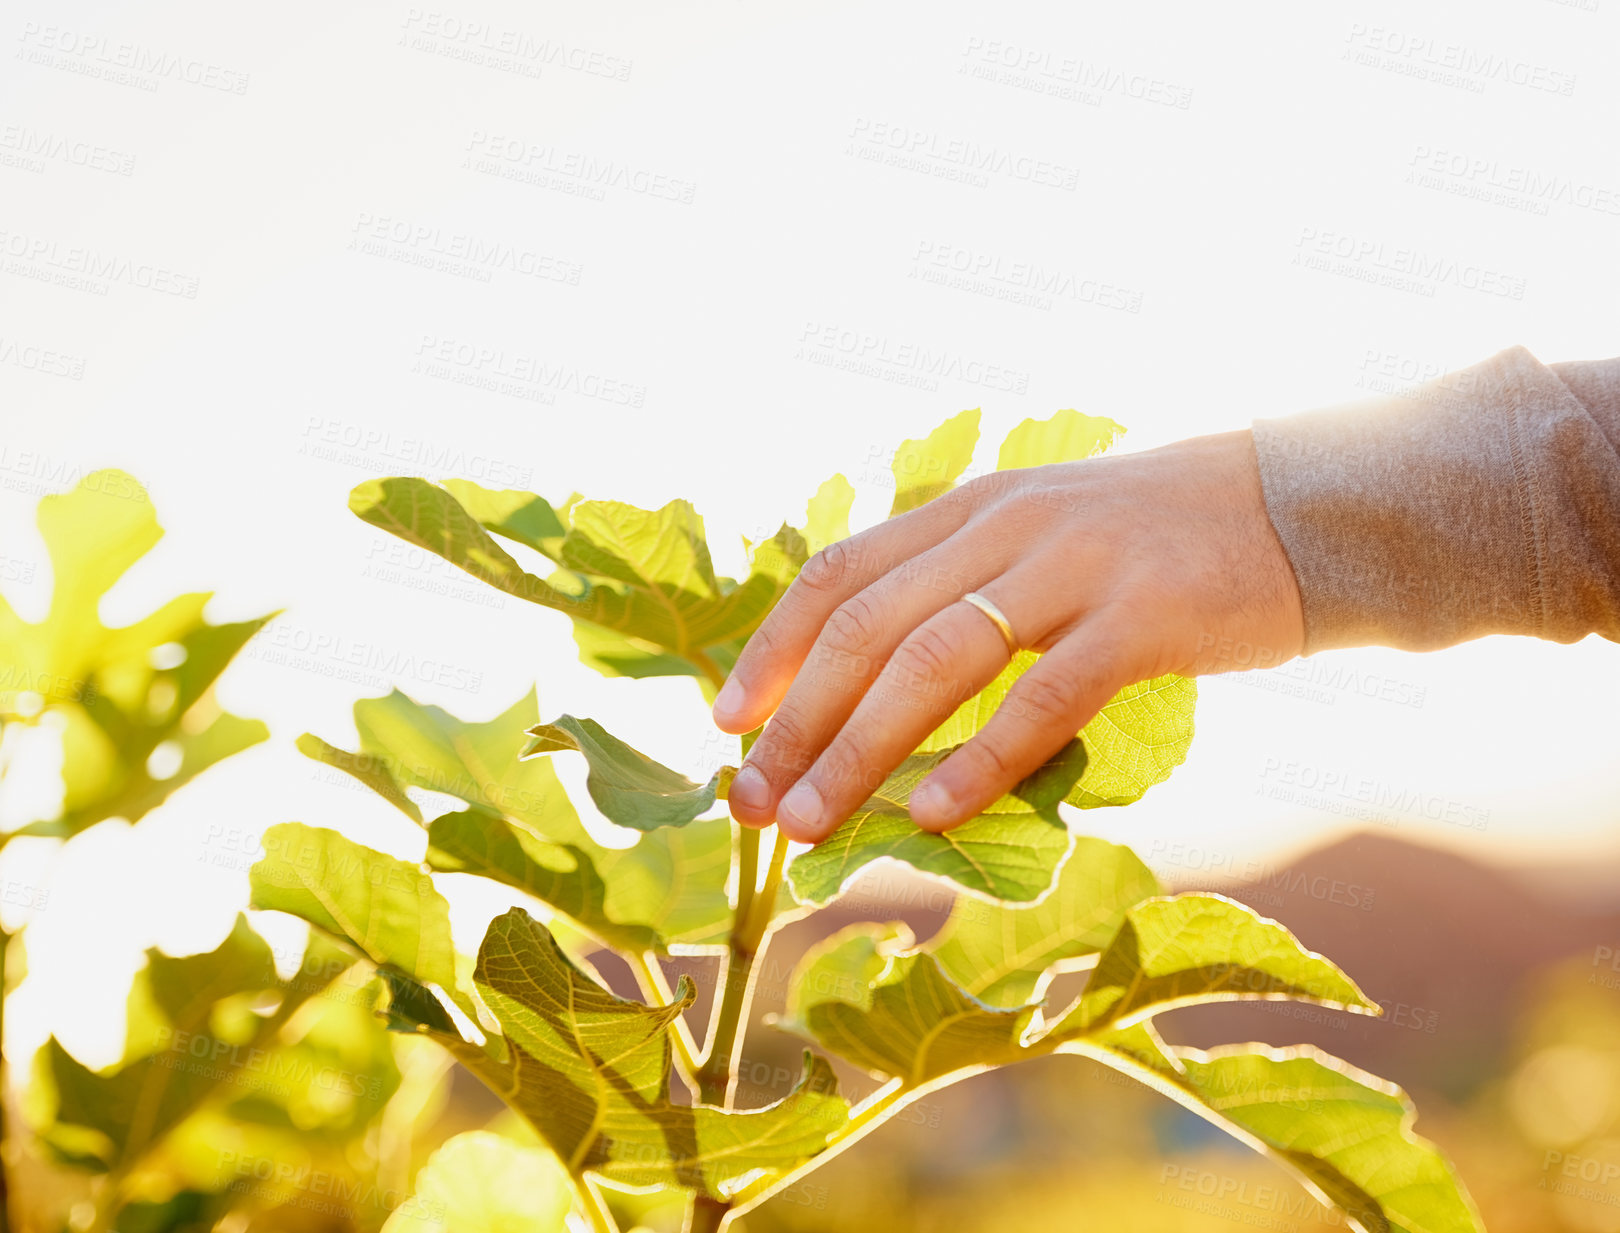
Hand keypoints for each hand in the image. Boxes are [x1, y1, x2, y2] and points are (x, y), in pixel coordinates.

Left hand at [711, 429, 1304, 841]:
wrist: (1302, 508)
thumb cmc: (1159, 546)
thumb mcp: (1046, 538)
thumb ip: (971, 586)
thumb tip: (885, 688)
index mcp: (972, 507)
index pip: (839, 573)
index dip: (772, 649)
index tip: (725, 723)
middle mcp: (1005, 526)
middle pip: (866, 625)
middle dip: (794, 720)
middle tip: (749, 802)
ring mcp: (1074, 565)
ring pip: (934, 660)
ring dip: (857, 750)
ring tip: (808, 826)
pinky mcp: (1143, 615)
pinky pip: (1042, 695)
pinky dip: (977, 758)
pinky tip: (928, 815)